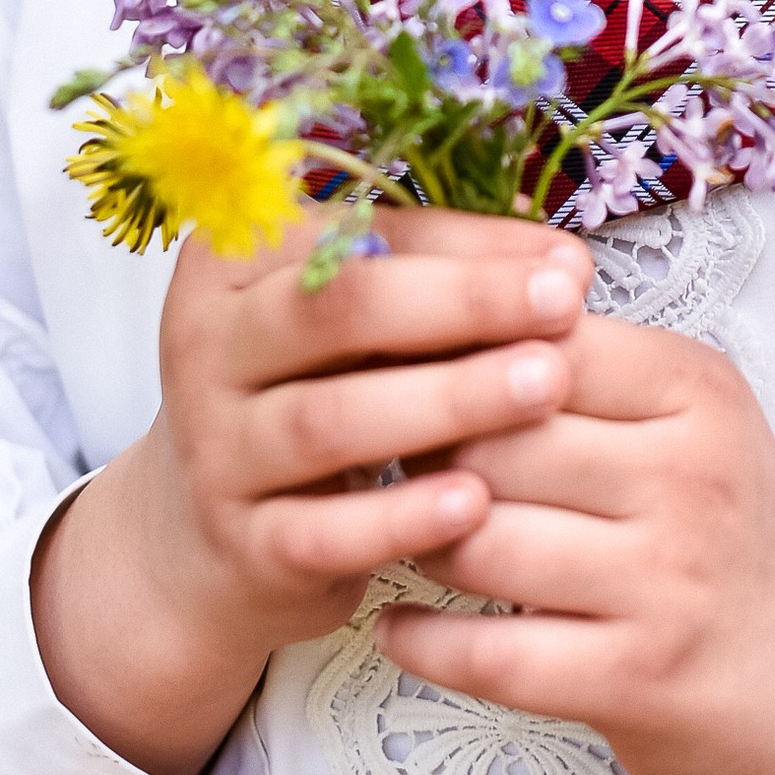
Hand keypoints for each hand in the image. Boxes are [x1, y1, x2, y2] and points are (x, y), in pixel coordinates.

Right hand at [31, 208, 588, 774]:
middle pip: (332, 310)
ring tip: (544, 387)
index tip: (567, 264)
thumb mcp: (355, 326)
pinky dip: (399, 518)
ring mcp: (216, 449)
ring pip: (328, 419)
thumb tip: (564, 266)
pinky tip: (473, 503)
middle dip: (459, 302)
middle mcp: (206, 344)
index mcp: (233, 261)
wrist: (213, 539)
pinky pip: (322, 530)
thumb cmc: (309, 397)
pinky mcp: (241, 543)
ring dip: (445, 401)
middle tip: (562, 307)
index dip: (465, 245)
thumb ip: (445, 280)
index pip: (354, 231)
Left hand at [382, 314, 774, 774]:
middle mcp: (688, 476)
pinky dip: (420, 640)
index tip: (405, 379)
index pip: (533, 342)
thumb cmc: (725, 533)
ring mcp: (665, 582)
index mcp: (695, 391)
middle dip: (422, 456)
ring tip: (408, 539)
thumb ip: (581, 369)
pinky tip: (402, 626)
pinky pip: (485, 653)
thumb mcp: (687, 420)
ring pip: (475, 544)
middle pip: (491, 441)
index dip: (451, 361)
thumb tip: (431, 327)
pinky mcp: (637, 677)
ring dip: (415, 545)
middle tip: (395, 468)